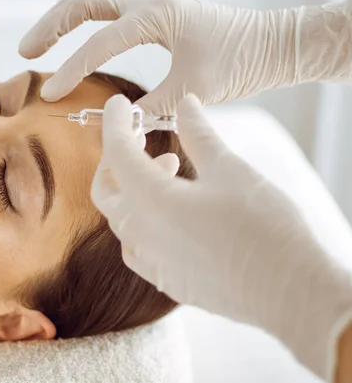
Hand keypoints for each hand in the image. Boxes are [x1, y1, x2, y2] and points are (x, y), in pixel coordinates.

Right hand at [20, 0, 351, 114]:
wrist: (270, 44)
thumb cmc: (239, 63)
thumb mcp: (193, 89)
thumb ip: (151, 106)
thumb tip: (117, 122)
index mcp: (156, 15)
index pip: (100, 43)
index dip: (71, 69)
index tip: (51, 94)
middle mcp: (150, 0)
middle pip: (85, 0)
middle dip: (51, 26)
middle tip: (26, 51)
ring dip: (65, 10)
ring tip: (43, 36)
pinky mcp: (157, 8)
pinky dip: (89, 7)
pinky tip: (80, 24)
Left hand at [91, 93, 351, 380]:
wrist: (288, 290)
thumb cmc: (262, 226)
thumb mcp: (229, 169)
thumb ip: (199, 135)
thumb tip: (186, 105)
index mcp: (149, 198)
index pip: (116, 151)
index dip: (115, 123)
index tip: (118, 104)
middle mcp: (139, 232)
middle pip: (106, 189)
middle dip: (117, 160)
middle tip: (143, 142)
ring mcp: (148, 259)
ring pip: (120, 217)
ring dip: (133, 190)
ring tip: (171, 171)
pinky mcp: (163, 278)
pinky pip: (136, 244)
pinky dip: (143, 220)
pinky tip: (171, 213)